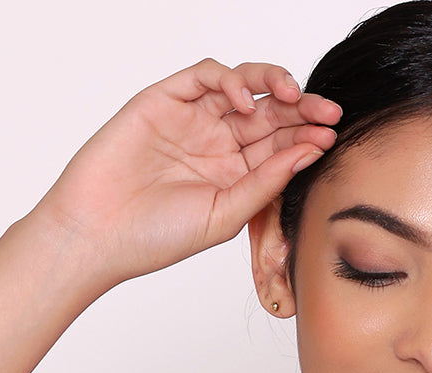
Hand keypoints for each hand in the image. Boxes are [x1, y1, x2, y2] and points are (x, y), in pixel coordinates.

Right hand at [29, 59, 339, 288]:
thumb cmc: (157, 237)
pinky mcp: (165, 99)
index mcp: (236, 174)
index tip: (333, 138)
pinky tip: (247, 101)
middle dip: (301, 108)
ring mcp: (193, 119)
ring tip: (293, 96)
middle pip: (269, 113)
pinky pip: (205, 76)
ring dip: (272, 83)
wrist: (99, 233)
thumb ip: (265, 183)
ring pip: (243, 85)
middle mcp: (217, 143)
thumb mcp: (225, 215)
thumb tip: (309, 153)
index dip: (307, 137)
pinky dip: (230, 79)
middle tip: (328, 111)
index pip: (281, 146)